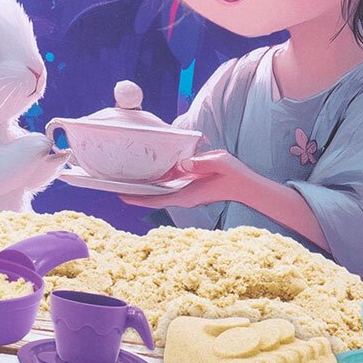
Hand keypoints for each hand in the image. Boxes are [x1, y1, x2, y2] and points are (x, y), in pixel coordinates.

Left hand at [121, 149, 249, 208]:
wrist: (246, 184)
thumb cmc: (232, 174)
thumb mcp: (217, 162)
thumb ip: (200, 163)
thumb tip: (181, 164)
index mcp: (186, 195)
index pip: (156, 199)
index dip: (138, 198)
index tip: (121, 195)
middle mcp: (183, 198)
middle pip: (154, 198)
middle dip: (136, 194)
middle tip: (116, 186)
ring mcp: (187, 195)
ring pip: (160, 195)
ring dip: (145, 191)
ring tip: (128, 182)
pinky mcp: (190, 191)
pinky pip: (168, 190)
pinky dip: (157, 186)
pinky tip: (150, 178)